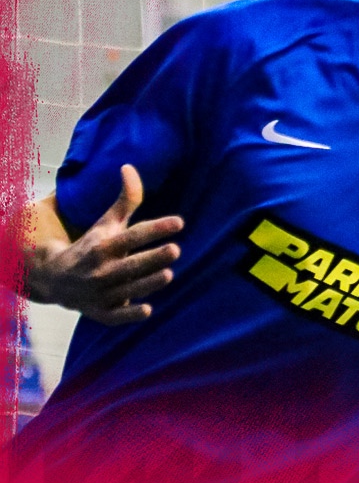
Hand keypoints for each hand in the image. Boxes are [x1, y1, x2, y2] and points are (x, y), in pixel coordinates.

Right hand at [29, 164, 183, 324]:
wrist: (55, 279)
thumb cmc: (91, 247)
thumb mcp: (106, 224)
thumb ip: (125, 200)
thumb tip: (129, 166)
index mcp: (103, 245)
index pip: (133, 236)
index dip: (155, 228)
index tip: (179, 222)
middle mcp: (101, 269)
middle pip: (131, 263)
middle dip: (152, 258)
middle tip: (175, 250)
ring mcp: (101, 292)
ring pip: (127, 289)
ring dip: (147, 283)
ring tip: (169, 274)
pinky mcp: (101, 312)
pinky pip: (115, 316)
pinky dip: (129, 314)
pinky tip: (148, 310)